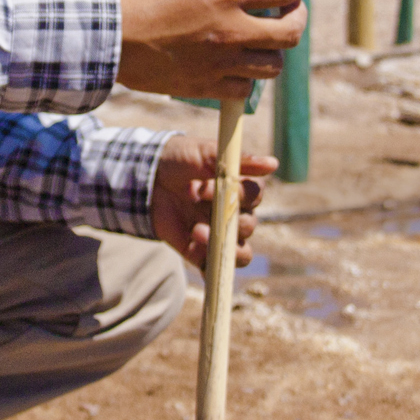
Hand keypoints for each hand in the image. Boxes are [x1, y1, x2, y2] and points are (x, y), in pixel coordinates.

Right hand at [114, 0, 311, 100]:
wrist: (108, 38)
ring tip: (264, 42)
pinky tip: (238, 67)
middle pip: (291, 33)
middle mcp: (232, 30)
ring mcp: (221, 62)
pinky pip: (244, 90)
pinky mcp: (206, 86)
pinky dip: (247, 79)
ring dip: (274, 51)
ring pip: (273, 66)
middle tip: (291, 12)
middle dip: (299, 19)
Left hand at [150, 133, 277, 267]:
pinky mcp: (200, 250)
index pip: (255, 197)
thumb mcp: (205, 152)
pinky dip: (209, 266)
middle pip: (249, 225)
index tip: (205, 186)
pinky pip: (214, 267)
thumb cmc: (179, 159)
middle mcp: (234, 213)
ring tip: (197, 232)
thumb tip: (273, 164)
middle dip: (225, 219)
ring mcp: (218, 233)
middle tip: (195, 202)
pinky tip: (194, 252)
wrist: (145, 176)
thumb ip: (239, 160)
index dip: (236, 194)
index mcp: (239, 188)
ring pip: (240, 252)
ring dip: (223, 246)